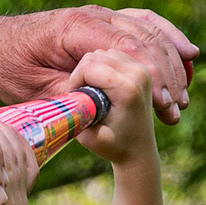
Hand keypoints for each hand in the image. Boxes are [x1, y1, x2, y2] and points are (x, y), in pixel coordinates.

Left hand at [0, 5, 195, 124]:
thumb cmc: (8, 70)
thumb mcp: (35, 91)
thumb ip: (70, 96)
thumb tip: (103, 108)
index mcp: (75, 28)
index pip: (126, 46)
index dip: (150, 75)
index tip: (164, 103)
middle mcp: (92, 15)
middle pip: (144, 38)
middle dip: (167, 73)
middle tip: (179, 107)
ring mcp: (99, 15)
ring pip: (148, 31)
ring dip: (170, 61)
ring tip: (184, 95)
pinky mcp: (102, 21)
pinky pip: (142, 25)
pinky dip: (165, 39)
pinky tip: (188, 55)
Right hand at [69, 48, 160, 168]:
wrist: (139, 151)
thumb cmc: (114, 147)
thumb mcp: (88, 137)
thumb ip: (75, 115)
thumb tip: (63, 99)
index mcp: (127, 88)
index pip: (89, 66)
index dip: (75, 81)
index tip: (77, 99)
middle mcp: (138, 74)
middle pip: (95, 56)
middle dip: (82, 73)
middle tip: (83, 95)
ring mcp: (142, 69)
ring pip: (103, 53)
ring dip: (92, 69)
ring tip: (92, 90)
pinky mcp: (142, 69)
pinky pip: (113, 56)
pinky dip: (102, 66)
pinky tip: (101, 84)